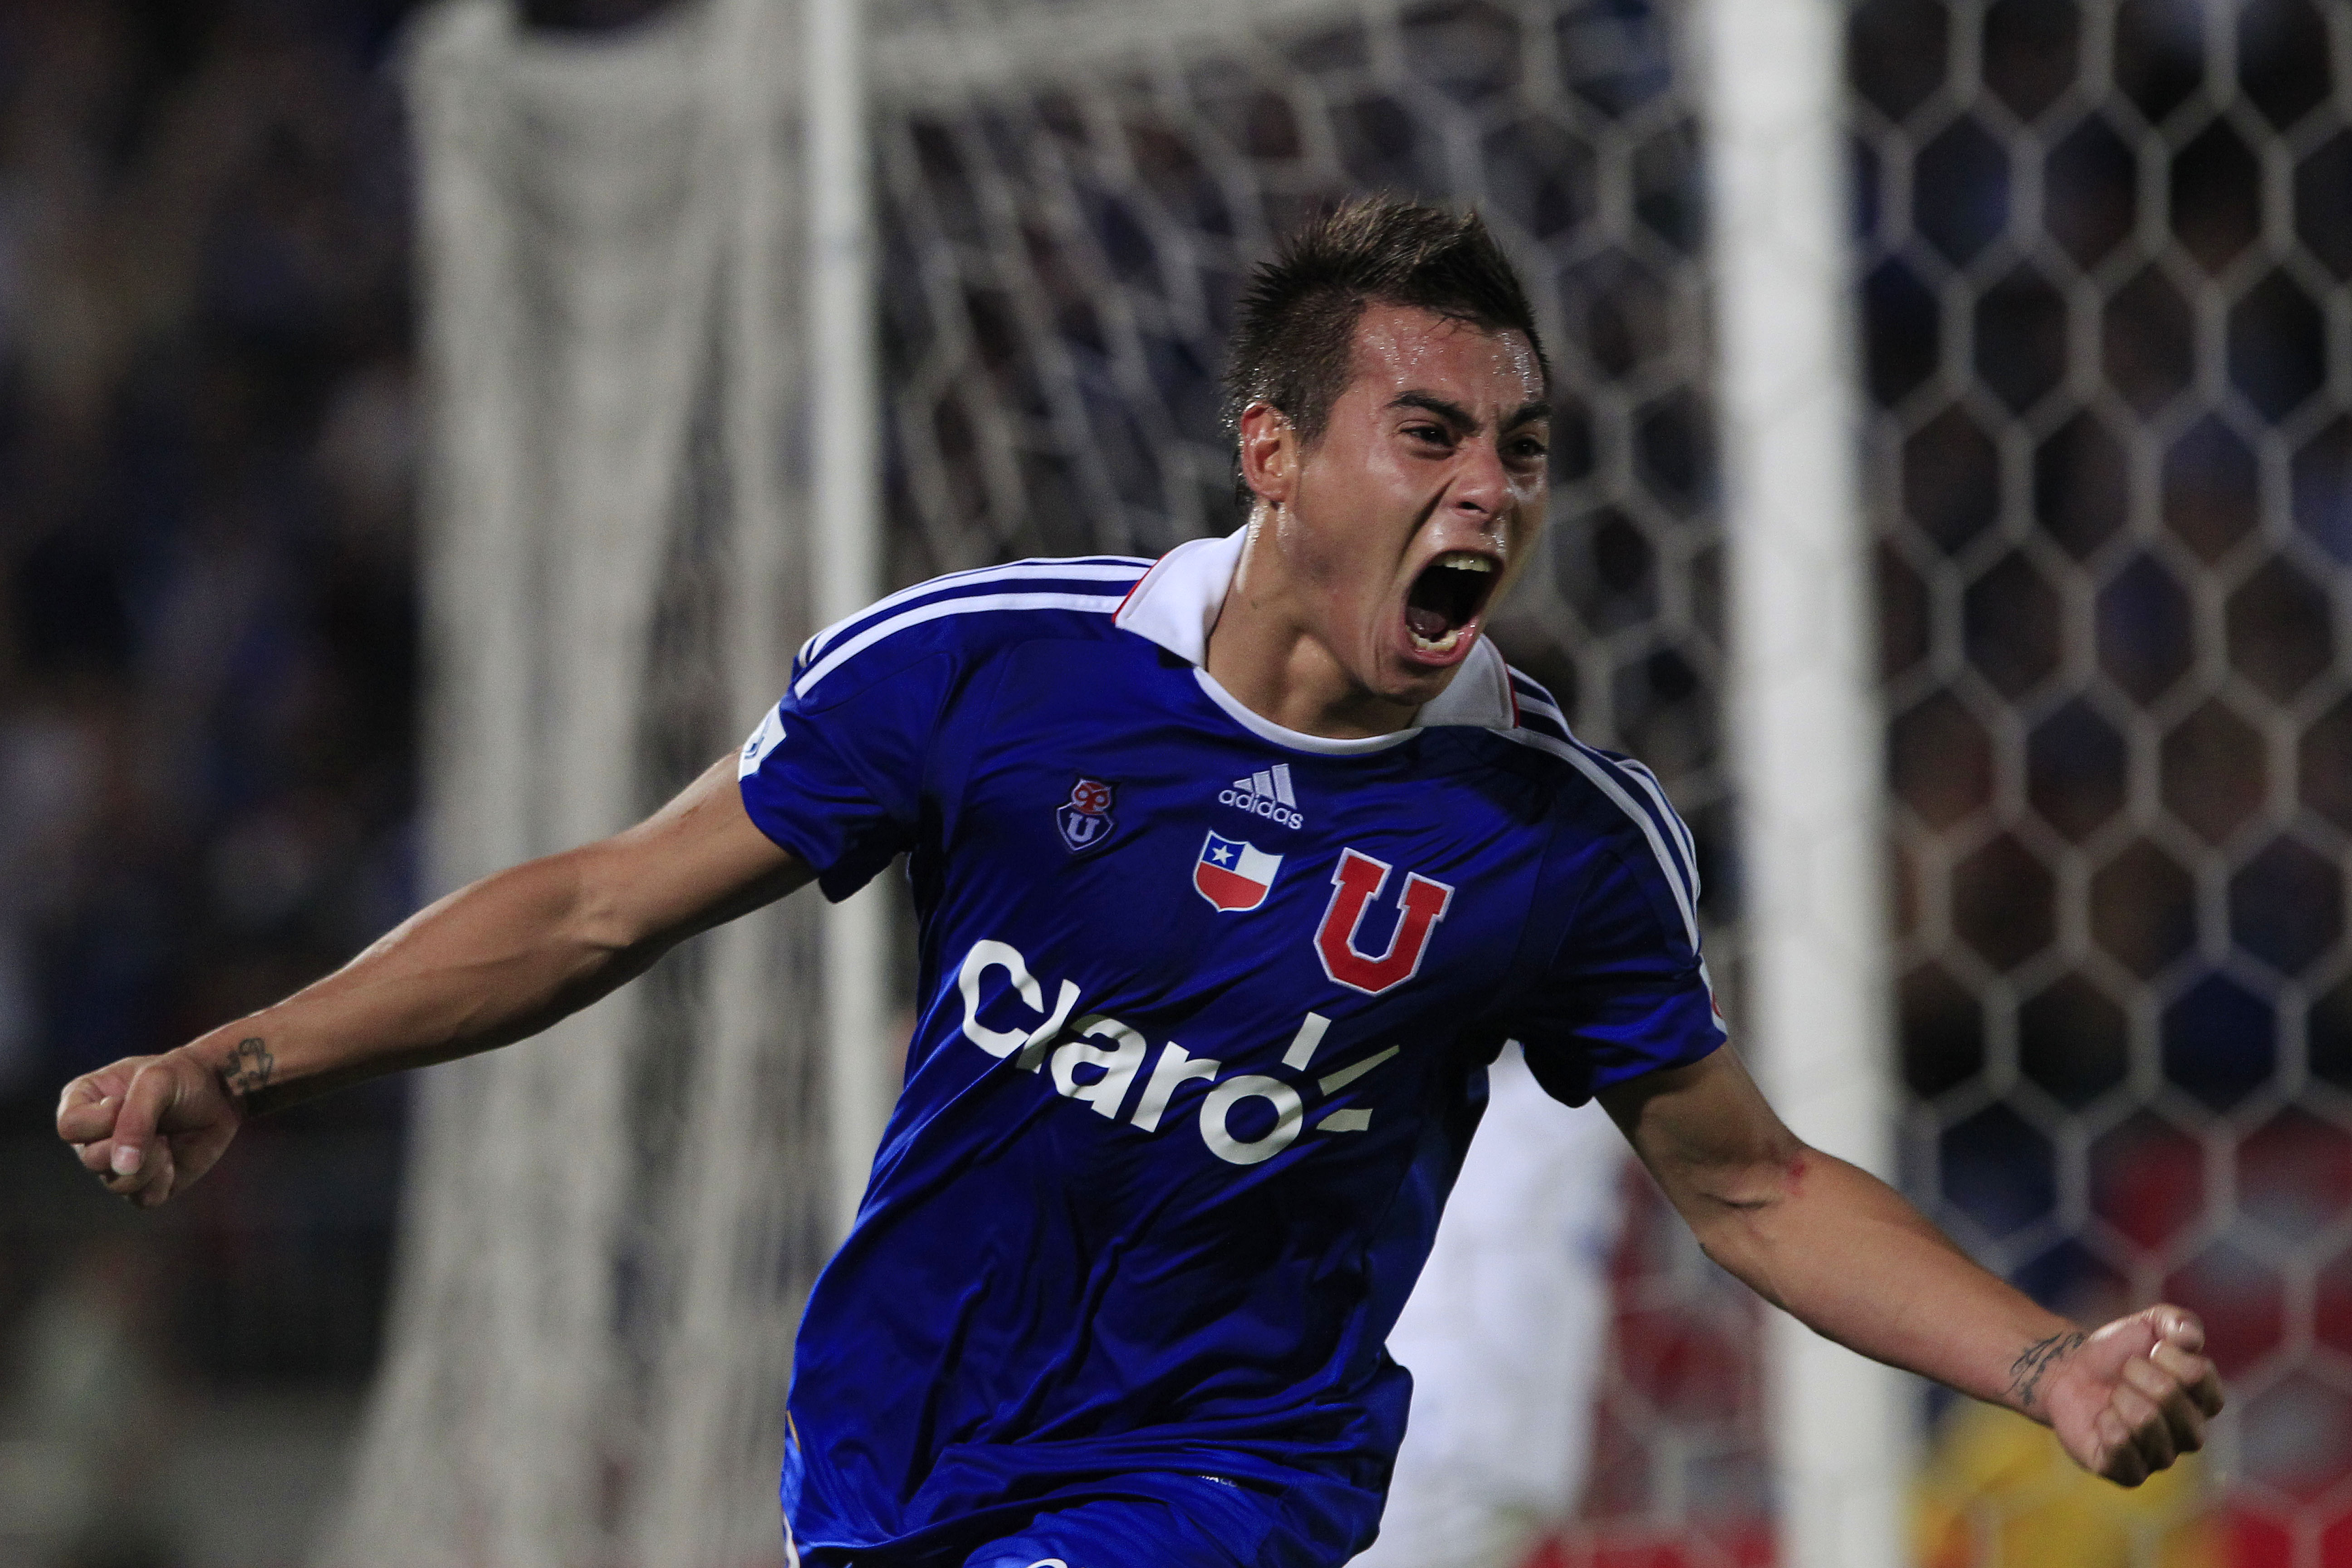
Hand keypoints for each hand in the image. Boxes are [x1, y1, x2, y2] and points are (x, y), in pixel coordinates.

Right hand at [56, 1046, 250, 1207]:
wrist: (219, 1092)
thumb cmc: (182, 1077)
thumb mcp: (157, 1081)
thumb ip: (135, 1118)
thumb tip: (121, 1167)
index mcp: (83, 1104)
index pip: (70, 1127)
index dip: (101, 1121)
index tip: (125, 1102)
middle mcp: (93, 1139)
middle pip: (91, 1160)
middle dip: (131, 1143)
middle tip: (157, 1123)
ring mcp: (117, 1164)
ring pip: (117, 1183)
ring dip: (149, 1162)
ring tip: (165, 1139)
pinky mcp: (146, 1183)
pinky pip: (143, 1199)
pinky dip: (162, 1180)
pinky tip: (173, 1159)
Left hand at [2033, 1306, 2224, 1484]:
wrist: (2069, 1371)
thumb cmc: (2117, 1352)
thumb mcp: (2149, 1324)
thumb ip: (2178, 1321)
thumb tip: (2191, 1339)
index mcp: (2204, 1402)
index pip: (2198, 1374)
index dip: (2167, 1355)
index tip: (2151, 1351)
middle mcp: (2190, 1435)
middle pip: (2168, 1396)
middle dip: (2136, 1373)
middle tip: (2125, 1374)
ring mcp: (2161, 1457)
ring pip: (2143, 1420)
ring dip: (2118, 1396)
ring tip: (2113, 1397)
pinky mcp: (2129, 1473)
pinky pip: (2120, 1448)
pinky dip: (2104, 1424)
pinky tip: (2102, 1419)